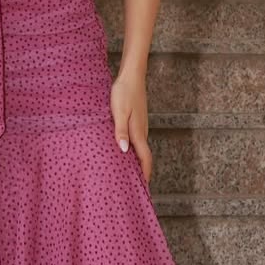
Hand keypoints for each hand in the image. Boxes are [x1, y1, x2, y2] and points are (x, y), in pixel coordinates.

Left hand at [110, 66, 152, 186]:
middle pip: (145, 156)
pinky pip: (138, 140)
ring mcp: (141, 126)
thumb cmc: (123, 93)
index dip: (145, 174)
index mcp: (137, 132)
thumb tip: (124, 151)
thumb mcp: (118, 112)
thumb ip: (120, 131)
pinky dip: (135, 150)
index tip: (144, 188)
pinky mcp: (137, 120)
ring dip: (139, 161)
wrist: (132, 76)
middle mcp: (142, 131)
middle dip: (143, 171)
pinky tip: (126, 151)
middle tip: (137, 185)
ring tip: (131, 172)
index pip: (145, 159)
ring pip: (141, 148)